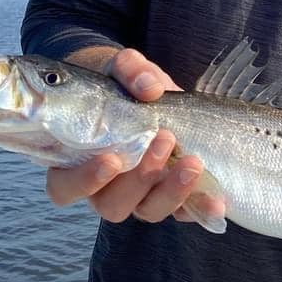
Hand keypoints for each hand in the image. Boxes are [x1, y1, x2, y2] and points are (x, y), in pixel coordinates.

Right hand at [45, 48, 224, 224]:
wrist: (148, 93)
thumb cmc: (123, 84)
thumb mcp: (123, 68)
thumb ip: (130, 70)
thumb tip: (149, 87)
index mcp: (75, 162)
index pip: (65, 188)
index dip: (84, 181)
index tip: (111, 159)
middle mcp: (102, 188)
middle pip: (112, 204)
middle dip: (140, 177)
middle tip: (164, 139)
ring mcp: (136, 197)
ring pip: (147, 211)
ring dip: (171, 191)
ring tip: (193, 161)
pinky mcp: (168, 198)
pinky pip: (181, 213)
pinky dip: (199, 208)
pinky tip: (216, 198)